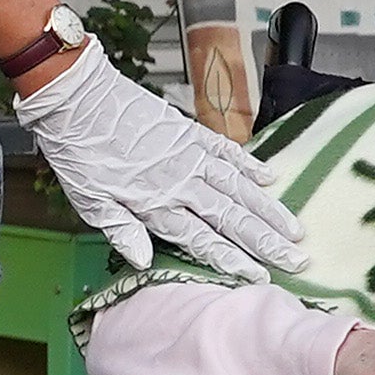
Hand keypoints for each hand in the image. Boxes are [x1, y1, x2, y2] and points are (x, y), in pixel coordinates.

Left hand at [10, 23, 306, 277]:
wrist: (76, 97)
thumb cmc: (78, 153)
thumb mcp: (88, 201)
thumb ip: (121, 230)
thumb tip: (145, 261)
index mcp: (155, 204)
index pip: (203, 240)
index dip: (233, 260)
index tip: (261, 276)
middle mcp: (180, 182)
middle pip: (231, 218)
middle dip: (266, 242)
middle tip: (298, 259)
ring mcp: (188, 155)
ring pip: (237, 187)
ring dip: (267, 209)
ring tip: (294, 229)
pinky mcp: (187, 130)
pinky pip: (226, 150)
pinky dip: (249, 164)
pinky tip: (269, 177)